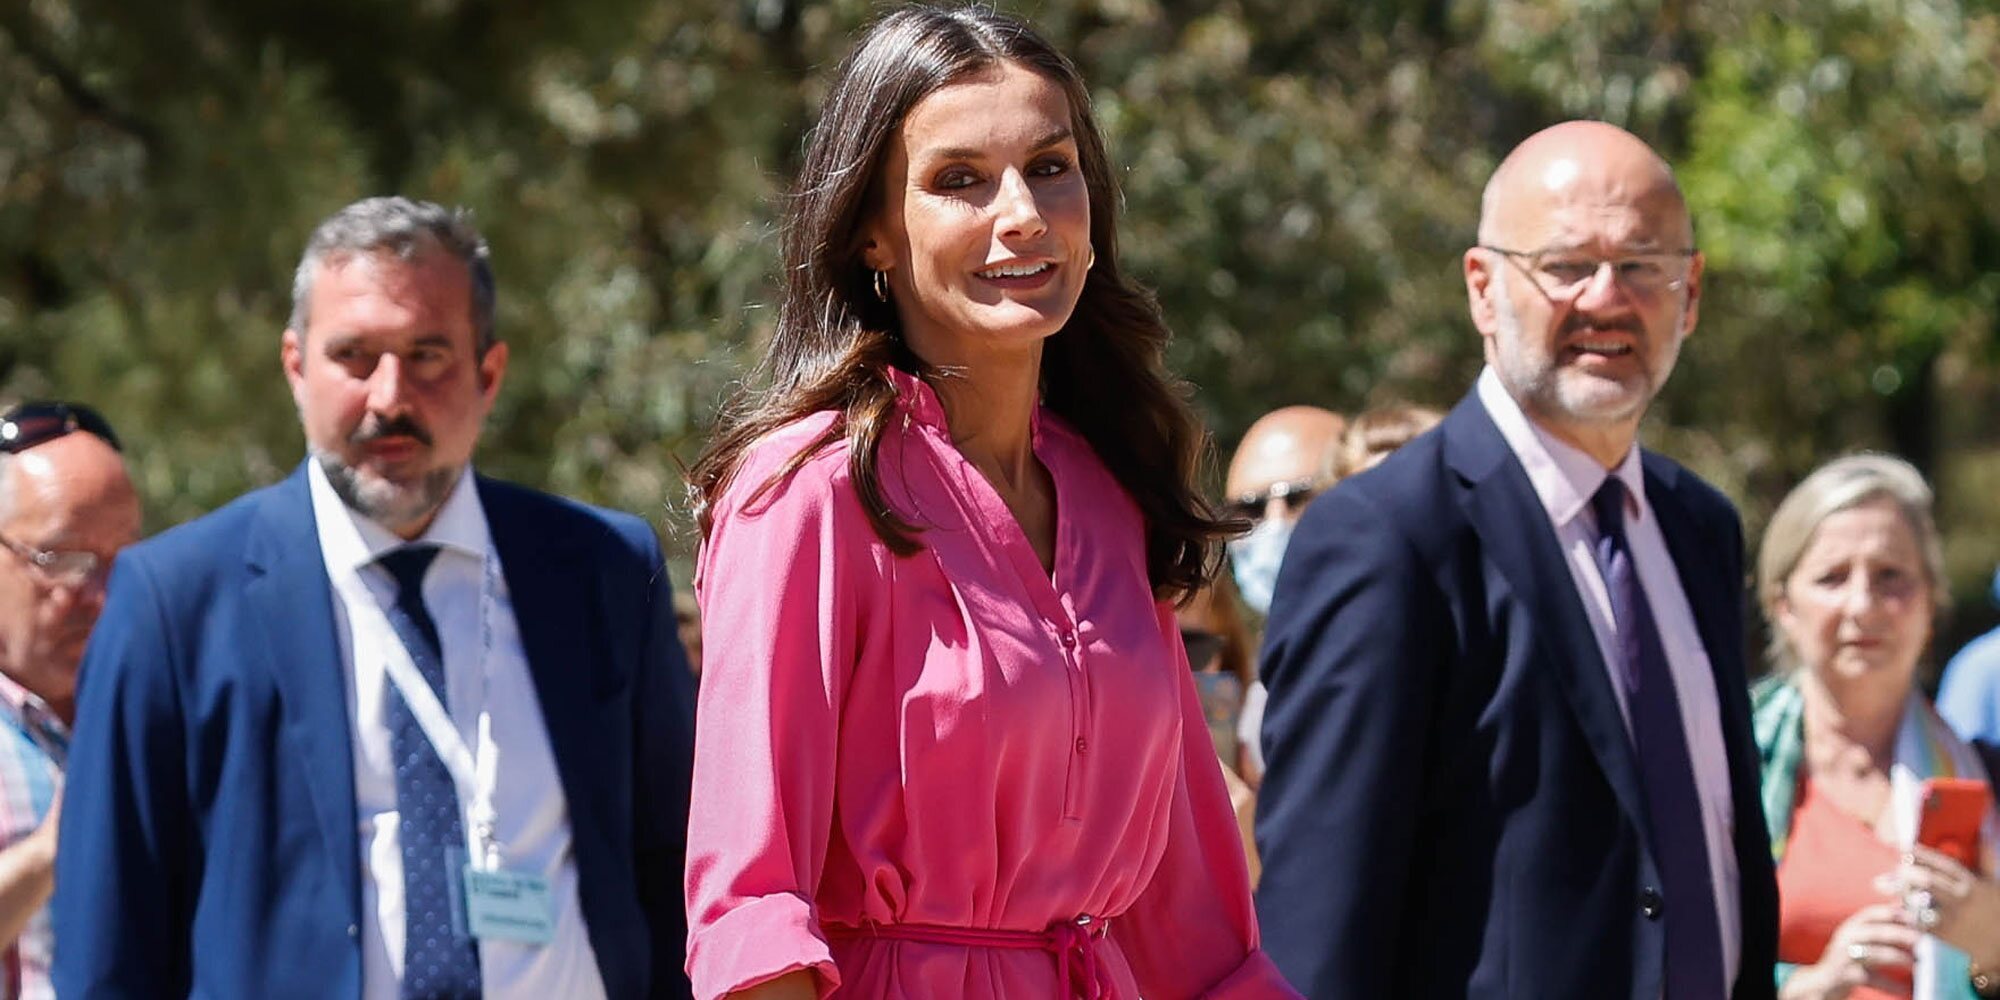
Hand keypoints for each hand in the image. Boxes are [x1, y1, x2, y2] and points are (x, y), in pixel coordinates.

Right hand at [1779, 903, 1917, 999]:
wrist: (1823, 982)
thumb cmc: (1847, 959)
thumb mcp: (1857, 939)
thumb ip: (1877, 927)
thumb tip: (1903, 909)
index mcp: (1850, 927)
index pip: (1870, 914)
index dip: (1892, 913)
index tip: (1913, 917)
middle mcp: (1845, 939)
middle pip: (1876, 932)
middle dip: (1901, 934)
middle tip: (1922, 940)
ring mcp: (1845, 958)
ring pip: (1877, 955)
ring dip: (1900, 959)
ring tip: (1918, 964)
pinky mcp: (1848, 976)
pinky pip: (1875, 980)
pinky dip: (1893, 985)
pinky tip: (1907, 990)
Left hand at [1890, 844, 1999, 969]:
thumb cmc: (1995, 910)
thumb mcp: (1993, 882)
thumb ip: (1986, 856)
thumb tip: (1984, 827)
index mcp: (1971, 884)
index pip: (1943, 864)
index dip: (1922, 854)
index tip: (1906, 847)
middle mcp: (1960, 899)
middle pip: (1927, 880)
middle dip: (1906, 872)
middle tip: (1895, 869)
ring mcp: (1951, 918)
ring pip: (1919, 901)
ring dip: (1900, 892)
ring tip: (1885, 885)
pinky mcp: (1943, 935)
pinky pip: (1917, 922)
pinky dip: (1904, 913)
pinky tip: (1893, 907)